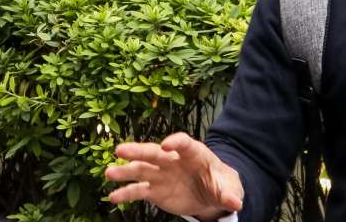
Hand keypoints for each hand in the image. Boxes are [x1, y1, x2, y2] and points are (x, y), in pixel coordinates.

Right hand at [105, 132, 243, 218]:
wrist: (210, 194)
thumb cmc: (220, 184)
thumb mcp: (227, 189)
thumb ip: (229, 194)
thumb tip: (235, 202)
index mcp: (193, 153)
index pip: (183, 143)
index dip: (175, 142)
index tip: (166, 144)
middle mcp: (173, 160)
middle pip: (154, 152)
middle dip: (138, 151)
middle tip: (120, 150)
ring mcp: (161, 174)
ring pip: (140, 170)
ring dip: (124, 171)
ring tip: (109, 173)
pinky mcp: (155, 190)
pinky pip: (138, 191)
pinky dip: (126, 193)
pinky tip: (113, 197)